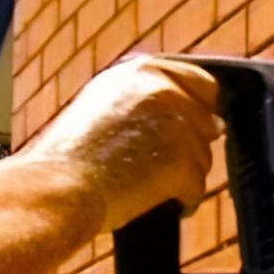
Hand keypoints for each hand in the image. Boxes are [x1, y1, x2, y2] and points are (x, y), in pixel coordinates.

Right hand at [13, 55, 221, 231]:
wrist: (55, 186)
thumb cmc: (72, 157)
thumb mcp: (106, 105)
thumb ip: (152, 102)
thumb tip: (218, 123)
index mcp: (143, 70)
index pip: (203, 84)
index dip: (201, 112)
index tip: (186, 133)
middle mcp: (163, 89)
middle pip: (208, 123)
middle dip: (190, 148)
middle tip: (154, 167)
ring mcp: (175, 123)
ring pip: (204, 159)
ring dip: (182, 177)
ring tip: (141, 184)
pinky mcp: (181, 160)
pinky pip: (197, 188)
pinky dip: (182, 201)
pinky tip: (154, 202)